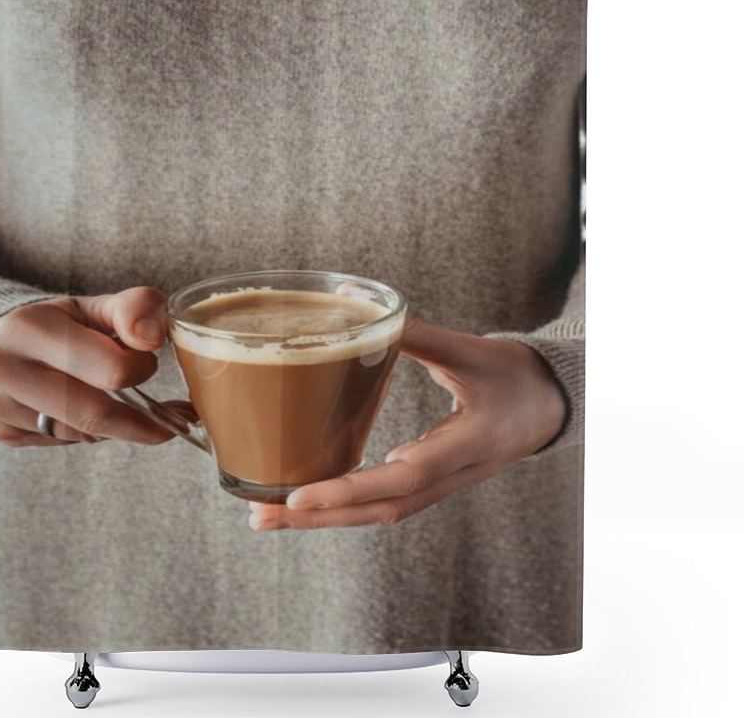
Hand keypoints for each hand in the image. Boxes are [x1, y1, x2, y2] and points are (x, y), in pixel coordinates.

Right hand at [0, 286, 195, 446]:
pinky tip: (82, 408)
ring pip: (81, 435)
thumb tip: (153, 338)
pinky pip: (62, 441)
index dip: (141, 370)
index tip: (149, 362)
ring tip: (125, 404)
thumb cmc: (57, 322)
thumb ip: (134, 309)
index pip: (111, 370)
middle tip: (174, 417)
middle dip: (142, 421)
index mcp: (29, 327)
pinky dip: (84, 430)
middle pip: (96, 416)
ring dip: (113, 425)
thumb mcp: (94, 305)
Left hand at [249, 317, 566, 530]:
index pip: (401, 478)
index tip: (297, 496)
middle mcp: (452, 475)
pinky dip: (348, 506)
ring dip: (328, 519)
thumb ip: (414, 331)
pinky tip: (315, 500)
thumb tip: (351, 299)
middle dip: (321, 518)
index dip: (348, 490)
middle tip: (263, 516)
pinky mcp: (435, 479)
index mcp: (466, 445)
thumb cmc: (517, 375)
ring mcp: (443, 483)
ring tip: (274, 516)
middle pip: (380, 511)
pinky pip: (388, 502)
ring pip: (381, 513)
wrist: (555, 403)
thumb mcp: (470, 349)